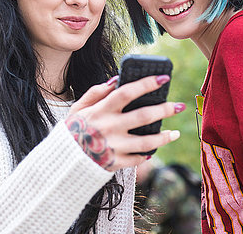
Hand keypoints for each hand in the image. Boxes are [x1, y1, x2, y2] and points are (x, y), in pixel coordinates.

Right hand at [65, 75, 184, 171]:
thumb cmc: (72, 129)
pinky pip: (138, 159)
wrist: (62, 160)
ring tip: (175, 133)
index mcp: (100, 110)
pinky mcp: (115, 163)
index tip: (164, 78)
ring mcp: (114, 147)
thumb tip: (115, 79)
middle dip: (165, 109)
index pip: (127, 92)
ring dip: (165, 137)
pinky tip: (155, 148)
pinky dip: (148, 153)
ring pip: (147, 141)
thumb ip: (96, 93)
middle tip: (179, 106)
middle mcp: (109, 127)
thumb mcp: (78, 107)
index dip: (147, 84)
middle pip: (144, 116)